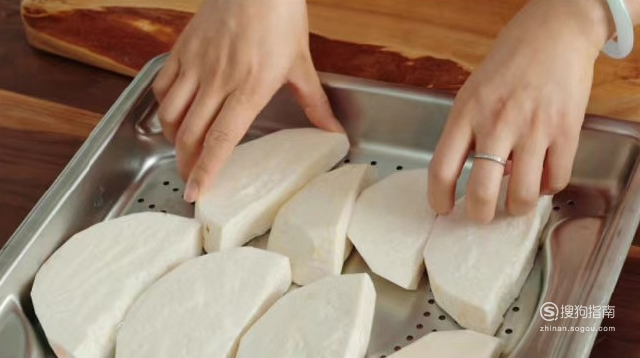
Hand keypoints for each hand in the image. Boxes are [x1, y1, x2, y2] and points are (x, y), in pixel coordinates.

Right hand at [153, 0, 342, 201]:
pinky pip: (162, 86)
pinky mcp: (183, 49)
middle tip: (188, 178)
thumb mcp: (302, 64)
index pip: (222, 140)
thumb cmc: (281, 17)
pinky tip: (173, 113)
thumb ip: (315, 103)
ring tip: (182, 149)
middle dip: (186, 164)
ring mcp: (196, 65)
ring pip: (171, 114)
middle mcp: (218, 81)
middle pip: (191, 134)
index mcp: (249, 89)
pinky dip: (164, 106)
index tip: (195, 193)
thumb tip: (334, 132)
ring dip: (173, 138)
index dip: (206, 170)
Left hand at [428, 0, 613, 222]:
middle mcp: (497, 124)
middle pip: (482, 192)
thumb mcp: (473, 93)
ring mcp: (533, 129)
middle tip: (481, 216)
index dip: (439, 198)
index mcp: (466, 113)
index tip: (443, 209)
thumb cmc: (508, 64)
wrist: (554, 33)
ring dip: (517, 208)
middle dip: (480, 215)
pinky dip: (548, 189)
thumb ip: (470, 133)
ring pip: (523, 194)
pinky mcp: (566, 130)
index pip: (441, 168)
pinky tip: (542, 180)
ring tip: (514, 204)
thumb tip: (483, 174)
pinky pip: (556, 179)